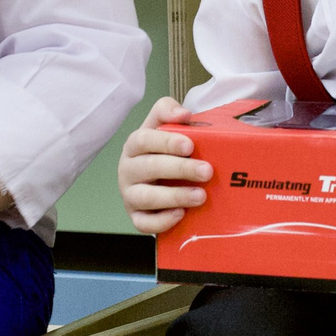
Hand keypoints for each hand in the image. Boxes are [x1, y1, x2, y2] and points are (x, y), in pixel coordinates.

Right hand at [118, 98, 210, 234]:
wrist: (157, 182)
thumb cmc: (163, 152)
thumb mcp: (162, 127)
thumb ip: (167, 112)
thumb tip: (183, 113)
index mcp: (134, 146)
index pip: (143, 140)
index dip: (166, 142)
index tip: (190, 146)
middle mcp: (128, 170)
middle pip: (149, 168)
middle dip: (180, 169)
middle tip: (207, 171)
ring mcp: (130, 195)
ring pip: (147, 197)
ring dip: (175, 196)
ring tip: (200, 196)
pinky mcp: (136, 217)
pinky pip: (144, 223)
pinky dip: (161, 221)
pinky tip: (180, 215)